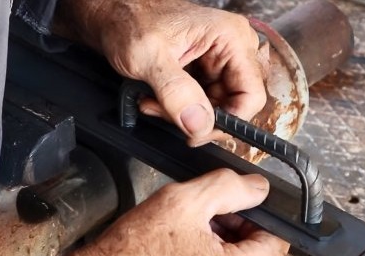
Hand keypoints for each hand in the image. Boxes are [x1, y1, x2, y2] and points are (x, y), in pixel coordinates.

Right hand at [0, 169, 287, 255]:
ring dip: (219, 242)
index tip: (235, 201)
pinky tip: (179, 252)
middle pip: (258, 251)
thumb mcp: (182, 202)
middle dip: (235, 225)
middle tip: (203, 214)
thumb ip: (229, 187)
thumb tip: (257, 187)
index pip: (278, 235)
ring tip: (184, 235)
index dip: (256, 210)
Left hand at [58, 0, 266, 145]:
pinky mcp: (206, 70)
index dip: (229, 121)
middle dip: (198, 117)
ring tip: (155, 103)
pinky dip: (180, 109)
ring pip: (216, 107)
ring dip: (185, 115)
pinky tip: (158, 99)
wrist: (112, 14)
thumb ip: (176, 92)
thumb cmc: (129, 20)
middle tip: (166, 113)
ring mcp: (220, 60)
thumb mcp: (148, 57)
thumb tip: (200, 124)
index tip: (198, 132)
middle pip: (234, 104)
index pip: (251, 94)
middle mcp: (232, 48)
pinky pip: (203, 102)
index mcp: (231, 37)